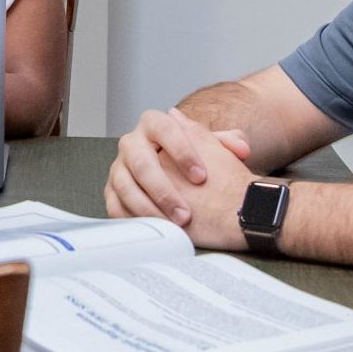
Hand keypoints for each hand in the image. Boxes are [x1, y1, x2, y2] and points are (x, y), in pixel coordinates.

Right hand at [105, 109, 254, 244]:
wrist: (178, 174)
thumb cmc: (195, 160)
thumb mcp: (212, 148)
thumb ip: (229, 144)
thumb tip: (240, 148)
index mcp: (153, 124)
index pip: (164, 129)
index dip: (182, 151)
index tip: (201, 177)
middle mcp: (132, 143)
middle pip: (140, 161)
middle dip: (163, 189)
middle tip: (185, 213)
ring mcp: (119, 167)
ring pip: (125, 186)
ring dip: (149, 208)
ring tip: (174, 225)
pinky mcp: (112, 191)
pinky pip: (115, 205)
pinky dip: (133, 218)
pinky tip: (154, 227)